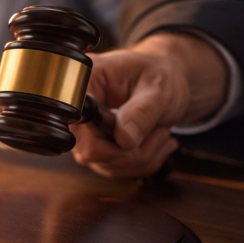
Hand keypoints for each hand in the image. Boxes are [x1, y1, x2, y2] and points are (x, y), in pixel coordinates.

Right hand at [72, 33, 228, 178]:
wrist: (167, 80)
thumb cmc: (161, 73)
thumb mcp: (158, 86)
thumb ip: (142, 110)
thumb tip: (125, 140)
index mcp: (84, 83)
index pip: (75, 121)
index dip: (100, 135)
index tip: (130, 136)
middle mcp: (79, 112)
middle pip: (91, 151)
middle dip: (132, 150)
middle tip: (160, 132)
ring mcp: (86, 135)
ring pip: (106, 165)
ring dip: (142, 157)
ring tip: (161, 133)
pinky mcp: (97, 150)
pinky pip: (116, 169)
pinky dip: (142, 162)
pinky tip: (156, 143)